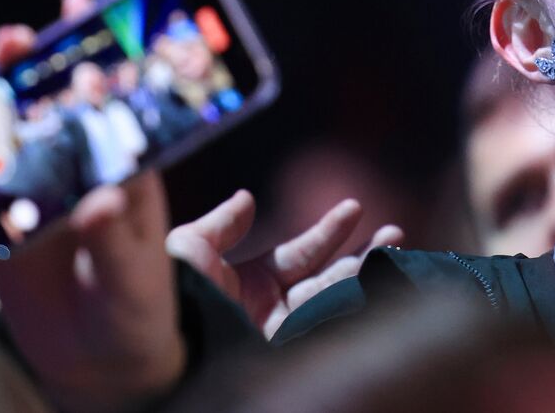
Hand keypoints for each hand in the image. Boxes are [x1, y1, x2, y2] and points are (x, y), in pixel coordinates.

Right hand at [0, 0, 186, 412]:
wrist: (97, 358)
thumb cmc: (135, 307)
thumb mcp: (135, 277)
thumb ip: (118, 240)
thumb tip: (102, 202)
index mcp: (129, 172)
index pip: (118, 104)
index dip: (104, 55)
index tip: (94, 13)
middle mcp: (83, 172)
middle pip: (60, 106)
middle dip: (43, 64)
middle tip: (24, 34)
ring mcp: (38, 195)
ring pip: (15, 133)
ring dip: (3, 96)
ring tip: (1, 53)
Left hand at [165, 189, 403, 337]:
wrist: (156, 354)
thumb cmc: (165, 301)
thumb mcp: (187, 250)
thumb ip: (221, 225)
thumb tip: (247, 197)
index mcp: (251, 283)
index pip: (300, 254)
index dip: (328, 231)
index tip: (354, 207)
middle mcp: (272, 309)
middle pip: (329, 279)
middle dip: (363, 255)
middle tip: (395, 231)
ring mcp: (283, 335)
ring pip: (338, 302)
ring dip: (370, 276)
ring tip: (399, 248)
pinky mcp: (290, 357)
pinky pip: (333, 329)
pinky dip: (361, 307)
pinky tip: (384, 285)